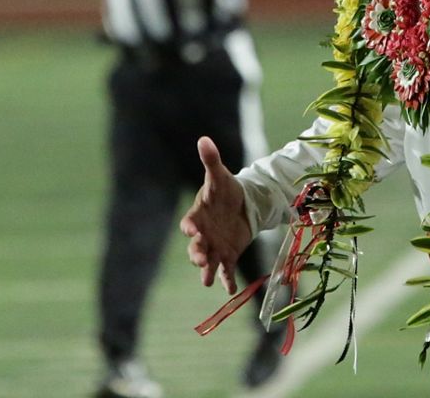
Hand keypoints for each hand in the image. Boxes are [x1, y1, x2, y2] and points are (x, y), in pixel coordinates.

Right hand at [180, 136, 252, 293]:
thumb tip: (204, 138)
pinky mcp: (228, 256)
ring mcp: (215, 247)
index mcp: (198, 216)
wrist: (240, 205)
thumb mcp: (220, 176)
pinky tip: (230, 290)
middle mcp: (203, 235)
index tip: (192, 230)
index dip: (190, 227)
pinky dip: (227, 280)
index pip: (189, 223)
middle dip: (197, 254)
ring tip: (208, 280)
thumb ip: (211, 161)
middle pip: (195, 248)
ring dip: (207, 271)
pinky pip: (226, 270)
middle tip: (202, 259)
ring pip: (208, 262)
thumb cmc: (225, 191)